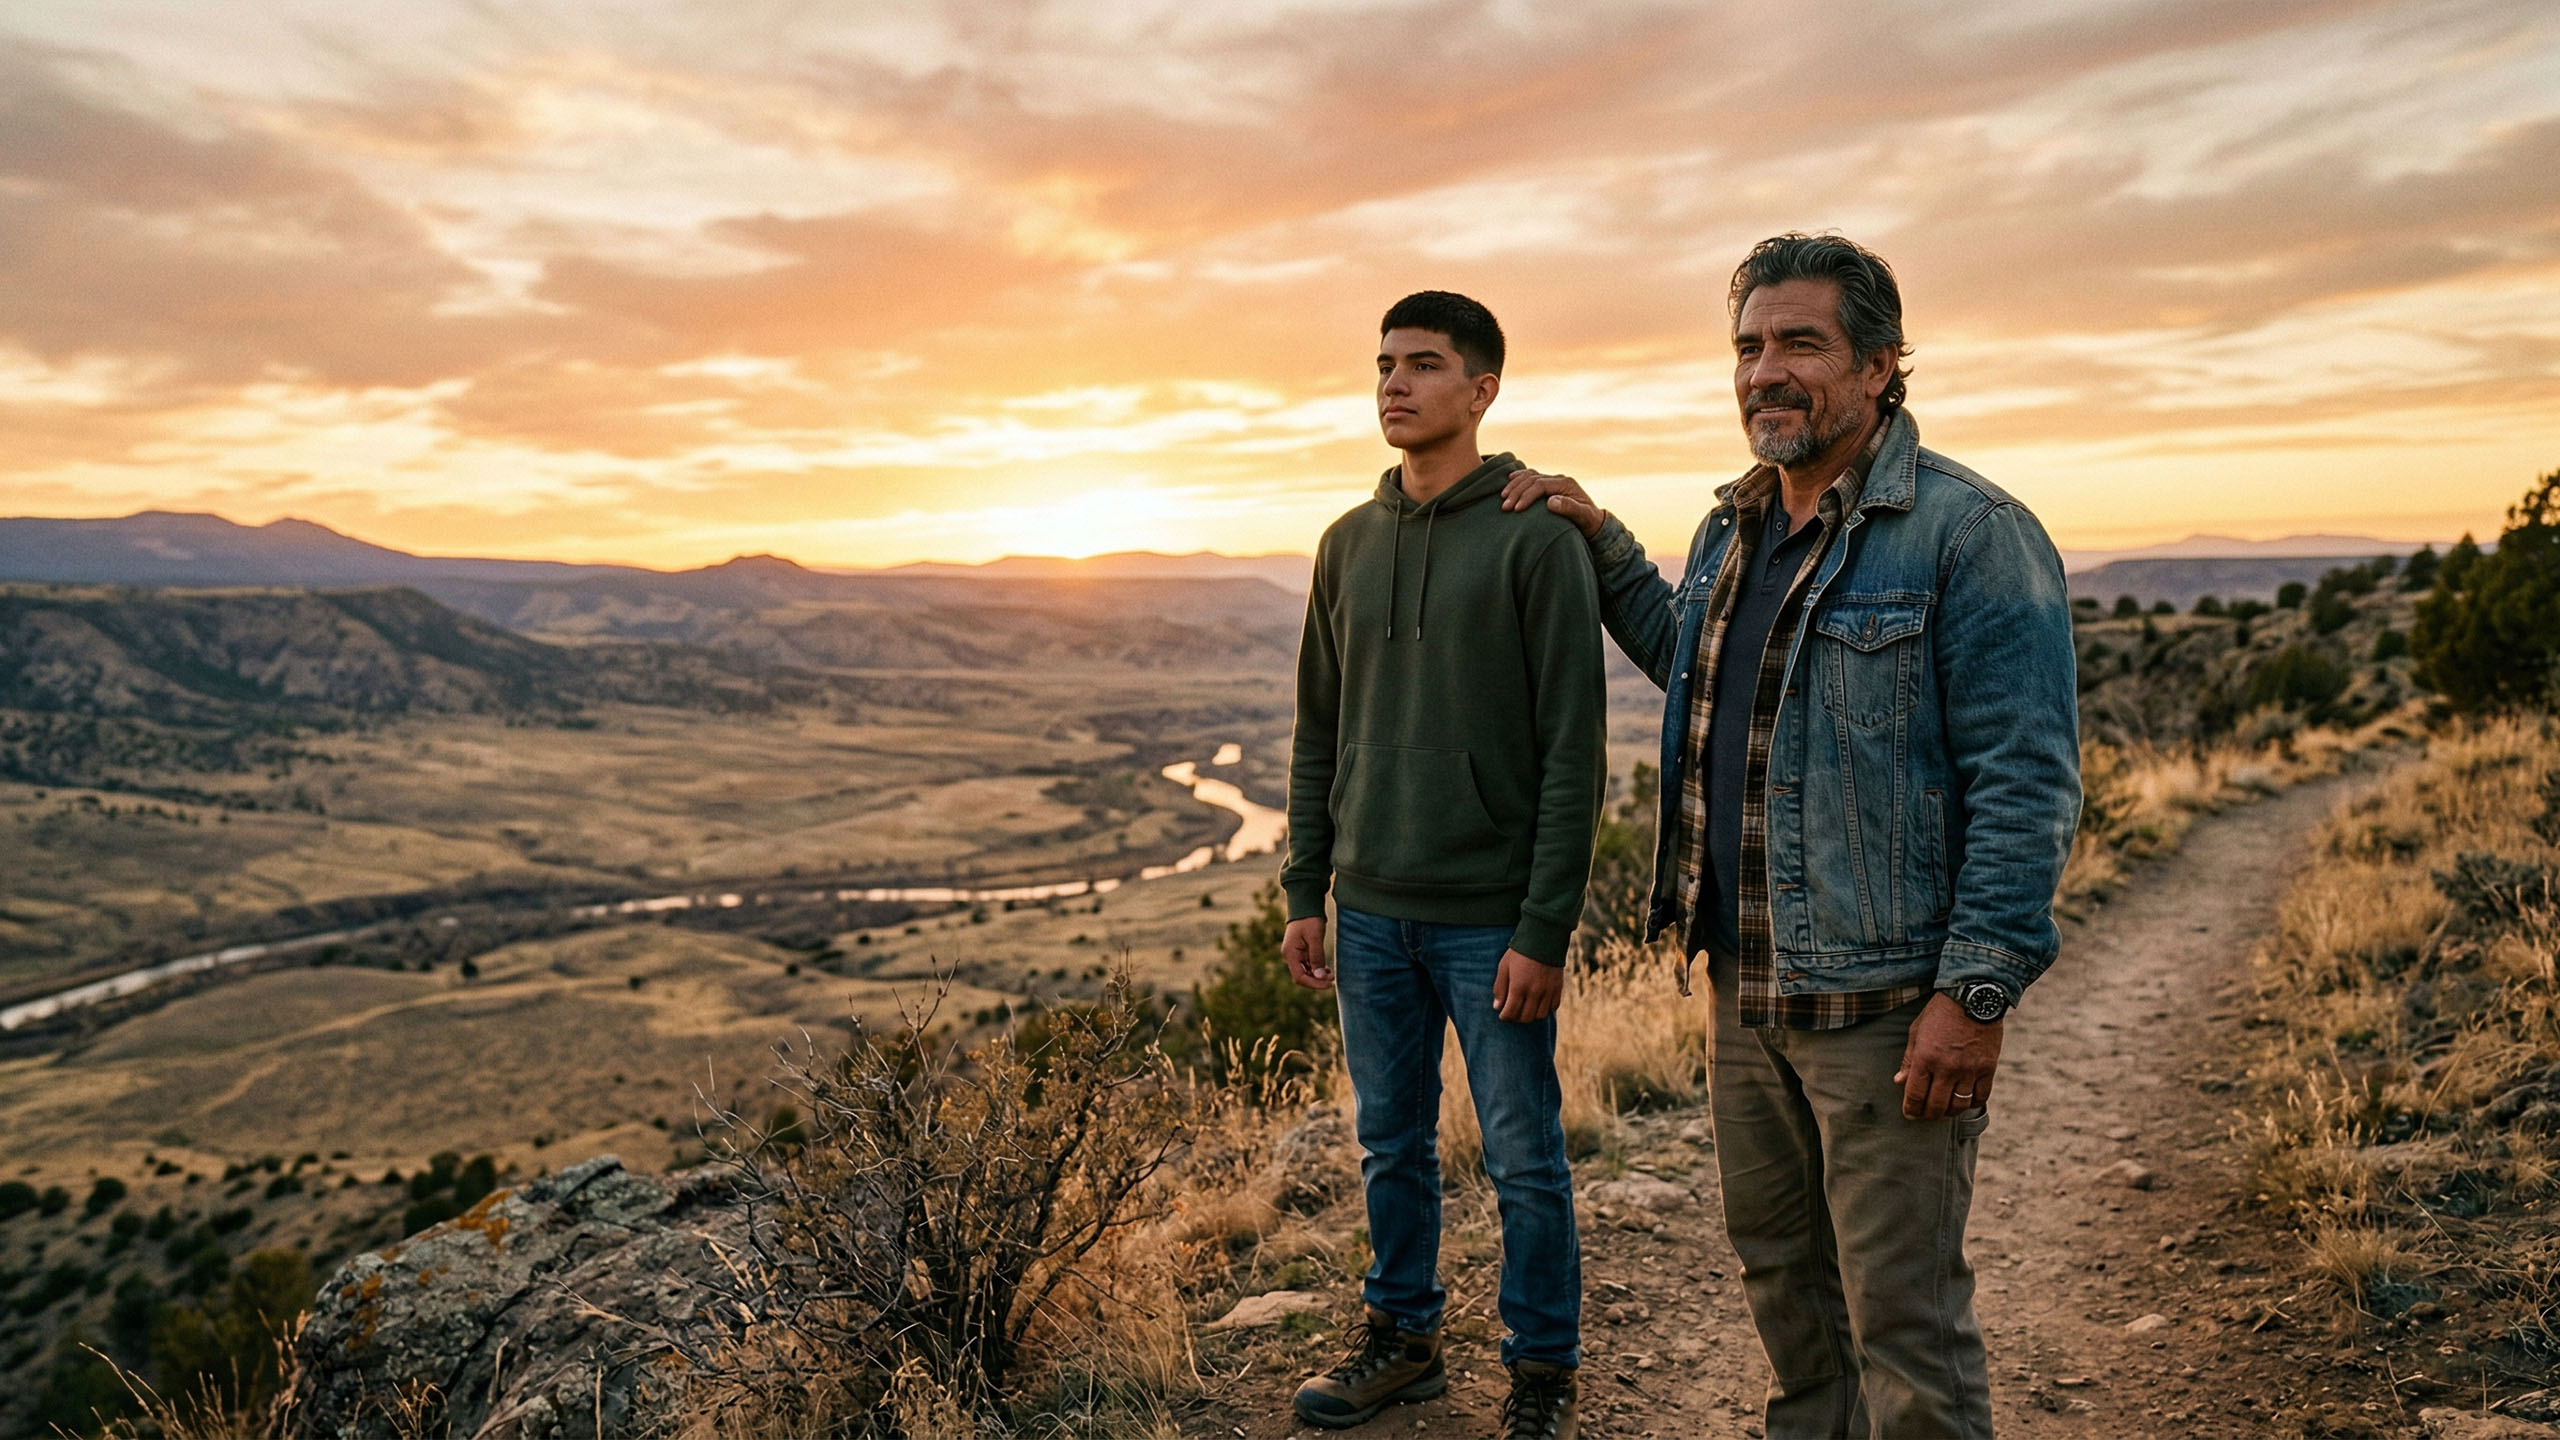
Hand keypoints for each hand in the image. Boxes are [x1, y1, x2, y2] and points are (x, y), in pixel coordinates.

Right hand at [1282, 917, 1332, 989]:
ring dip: (1318, 976)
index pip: (1299, 977)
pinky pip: (1309, 966)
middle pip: (1303, 977)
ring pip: (1307, 972)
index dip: (1314, 983)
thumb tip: (1320, 976)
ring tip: (1332, 974)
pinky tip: (1327, 969)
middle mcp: (1291, 956)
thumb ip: (1317, 957)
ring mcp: (1296, 955)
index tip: (1328, 983)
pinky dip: (1318, 969)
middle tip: (1332, 980)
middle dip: (1317, 980)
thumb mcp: (1315, 937)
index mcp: (1290, 953)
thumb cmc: (1309, 919)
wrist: (1306, 906)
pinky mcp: (1302, 952)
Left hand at [1492, 949, 1563, 1021]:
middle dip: (1517, 1018)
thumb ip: (1499, 988)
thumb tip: (1497, 1007)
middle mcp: (1534, 992)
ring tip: (1526, 1009)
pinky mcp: (1558, 988)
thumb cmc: (1520, 952)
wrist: (1543, 938)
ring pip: (1540, 1015)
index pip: (1511, 1012)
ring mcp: (1548, 991)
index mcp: (1518, 987)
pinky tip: (1539, 1003)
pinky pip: (1553, 1007)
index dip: (1505, 1016)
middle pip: (1525, 1017)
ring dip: (1531, 1015)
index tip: (1502, 1014)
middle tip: (1513, 1013)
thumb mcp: (1504, 967)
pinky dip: (1545, 1009)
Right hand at [1498, 468, 1605, 537]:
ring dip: (1514, 485)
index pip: (1540, 485)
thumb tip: (1551, 501)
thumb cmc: (1588, 522)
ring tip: (1503, 497)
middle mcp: (1558, 479)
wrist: (1593, 521)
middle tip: (1505, 507)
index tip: (1517, 509)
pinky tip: (1509, 479)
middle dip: (1516, 492)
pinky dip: (1519, 477)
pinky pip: (1531, 476)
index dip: (1527, 495)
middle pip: (1532, 479)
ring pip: (1529, 476)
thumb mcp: (1583, 516)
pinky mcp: (1548, 485)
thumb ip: (1569, 508)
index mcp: (1566, 483)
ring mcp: (1553, 481)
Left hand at [1894, 993, 2002, 1119]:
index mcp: (1925, 1058)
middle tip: (1926, 1114)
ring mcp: (1969, 1070)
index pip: (1915, 1094)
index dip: (1910, 1109)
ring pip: (1958, 1106)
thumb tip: (1899, 1081)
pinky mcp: (1987, 1069)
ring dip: (1949, 1112)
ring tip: (1944, 1109)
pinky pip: (1980, 1097)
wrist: (1973, 997)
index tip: (1909, 1113)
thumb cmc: (1940, 1013)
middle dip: (1928, 1114)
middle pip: (1936, 1106)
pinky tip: (1965, 1100)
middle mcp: (1946, 1068)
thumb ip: (1909, 1059)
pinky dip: (1972, 1103)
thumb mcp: (1916, 1031)